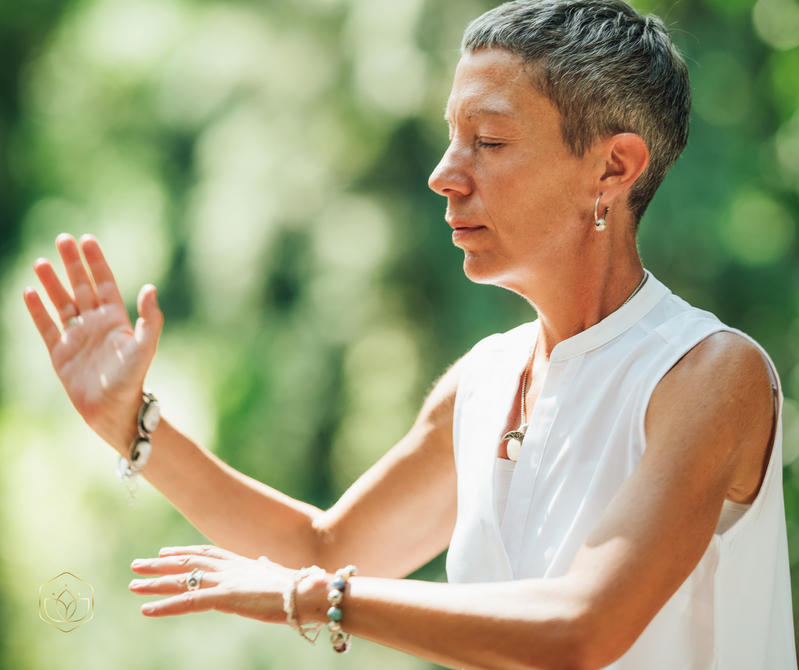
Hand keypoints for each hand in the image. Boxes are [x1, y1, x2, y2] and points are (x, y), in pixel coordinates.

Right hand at [23, 234, 162, 451]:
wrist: (113, 410)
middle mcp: (95, 325)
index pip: (104, 283)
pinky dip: (37, 311)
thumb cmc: (132, 379)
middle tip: (62, 238)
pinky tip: (29, 292)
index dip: (96, 262)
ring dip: (52, 283)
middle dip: (72, 263)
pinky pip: (46, 327)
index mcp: (116, 320)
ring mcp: (76, 338)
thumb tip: (150, 288)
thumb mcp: (145, 346)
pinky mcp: (60, 354)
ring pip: (61, 303)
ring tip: (41, 261)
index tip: (87, 240)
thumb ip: (149, 318)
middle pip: (81, 287)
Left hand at [129, 545, 293, 622]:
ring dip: (156, 583)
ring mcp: (226, 581)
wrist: (308, 591)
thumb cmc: (299, 587)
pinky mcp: (225, 598)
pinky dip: (165, 606)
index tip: (165, 553)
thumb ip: (266, 569)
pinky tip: (146, 609)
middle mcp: (229, 568)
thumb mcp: (277, 576)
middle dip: (160, 565)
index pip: (206, 554)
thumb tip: (264, 562)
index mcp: (242, 563)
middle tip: (137, 565)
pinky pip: (188, 602)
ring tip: (133, 584)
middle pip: (187, 563)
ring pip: (182, 580)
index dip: (183, 552)